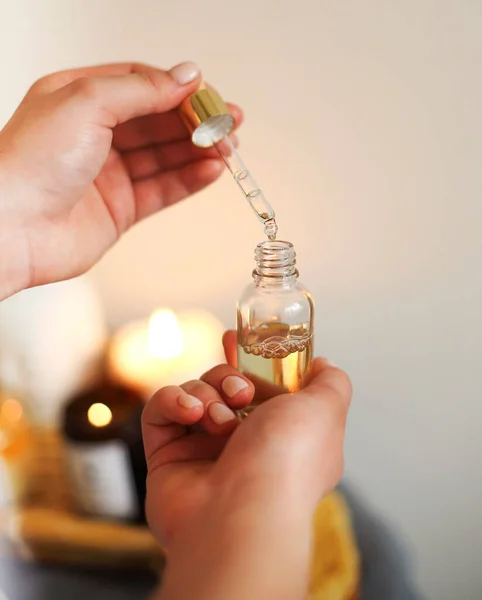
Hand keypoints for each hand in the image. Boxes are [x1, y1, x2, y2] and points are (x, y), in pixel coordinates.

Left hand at [0, 61, 241, 296]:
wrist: (12, 227)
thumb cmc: (30, 161)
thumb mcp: (87, 102)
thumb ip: (142, 89)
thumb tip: (185, 77)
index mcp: (78, 98)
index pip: (141, 85)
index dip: (178, 90)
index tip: (209, 96)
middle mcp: (94, 135)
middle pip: (158, 122)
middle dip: (196, 122)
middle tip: (230, 124)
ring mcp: (108, 174)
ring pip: (165, 157)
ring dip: (199, 152)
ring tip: (229, 149)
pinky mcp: (119, 209)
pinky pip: (162, 190)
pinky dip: (189, 180)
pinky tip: (212, 171)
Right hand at [142, 331, 350, 599]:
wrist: (241, 514)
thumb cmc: (288, 462)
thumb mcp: (326, 410)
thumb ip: (331, 382)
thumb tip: (322, 365)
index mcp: (279, 435)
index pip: (261, 387)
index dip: (251, 360)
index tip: (241, 340)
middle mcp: (241, 443)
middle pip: (225, 385)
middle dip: (230, 375)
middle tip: (240, 389)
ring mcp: (202, 450)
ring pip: (195, 391)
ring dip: (208, 392)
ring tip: (221, 418)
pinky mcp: (167, 455)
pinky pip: (161, 408)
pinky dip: (174, 400)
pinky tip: (192, 413)